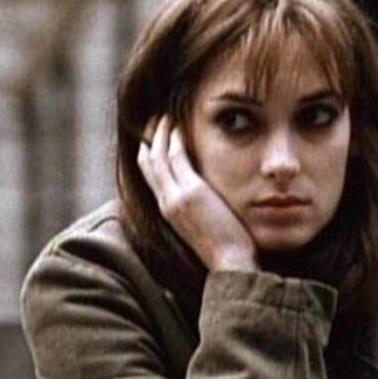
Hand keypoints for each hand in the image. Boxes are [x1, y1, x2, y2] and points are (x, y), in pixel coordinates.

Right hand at [137, 114, 257, 271]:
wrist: (231, 263)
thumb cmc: (226, 249)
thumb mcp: (205, 227)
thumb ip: (200, 211)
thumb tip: (204, 204)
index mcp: (169, 211)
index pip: (150, 175)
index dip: (149, 153)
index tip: (155, 136)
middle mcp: (166, 202)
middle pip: (147, 162)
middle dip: (149, 137)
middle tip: (157, 119)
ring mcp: (176, 197)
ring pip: (157, 155)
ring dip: (161, 132)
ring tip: (167, 115)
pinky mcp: (191, 191)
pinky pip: (176, 156)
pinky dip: (174, 138)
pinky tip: (179, 125)